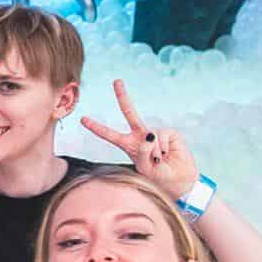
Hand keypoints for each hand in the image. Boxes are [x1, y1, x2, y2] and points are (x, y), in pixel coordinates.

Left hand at [80, 78, 198, 198]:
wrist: (179, 181)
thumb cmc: (159, 177)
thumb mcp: (145, 170)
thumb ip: (142, 154)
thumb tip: (148, 135)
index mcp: (129, 146)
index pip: (110, 135)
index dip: (97, 127)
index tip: (83, 119)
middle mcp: (141, 136)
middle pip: (129, 112)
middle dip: (123, 96)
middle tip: (117, 81)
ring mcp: (155, 133)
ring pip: (150, 134)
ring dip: (154, 152)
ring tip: (159, 161)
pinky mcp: (169, 133)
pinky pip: (162, 134)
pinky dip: (163, 147)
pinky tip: (167, 154)